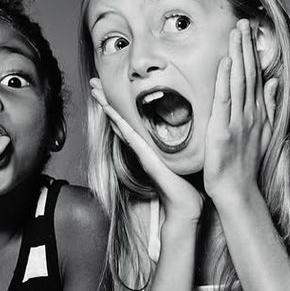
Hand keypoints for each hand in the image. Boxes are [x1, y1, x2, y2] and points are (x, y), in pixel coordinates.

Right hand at [90, 78, 203, 222]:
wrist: (186, 208)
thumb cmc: (188, 187)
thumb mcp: (187, 159)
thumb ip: (186, 144)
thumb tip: (195, 126)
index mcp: (151, 146)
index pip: (133, 120)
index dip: (121, 104)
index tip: (111, 86)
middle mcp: (143, 148)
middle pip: (121, 120)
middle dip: (107, 101)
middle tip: (94, 82)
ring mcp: (142, 153)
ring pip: (122, 125)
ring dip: (108, 108)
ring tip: (96, 91)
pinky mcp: (147, 159)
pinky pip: (131, 138)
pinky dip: (120, 124)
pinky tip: (111, 113)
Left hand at [202, 20, 279, 203]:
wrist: (238, 190)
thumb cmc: (246, 164)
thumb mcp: (265, 133)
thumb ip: (269, 106)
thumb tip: (274, 82)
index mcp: (259, 114)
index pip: (257, 77)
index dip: (253, 53)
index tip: (250, 32)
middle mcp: (251, 114)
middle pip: (249, 74)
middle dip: (246, 47)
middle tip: (243, 22)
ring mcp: (239, 121)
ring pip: (239, 82)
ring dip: (238, 55)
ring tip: (236, 32)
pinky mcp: (223, 130)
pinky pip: (225, 101)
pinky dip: (225, 80)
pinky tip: (225, 62)